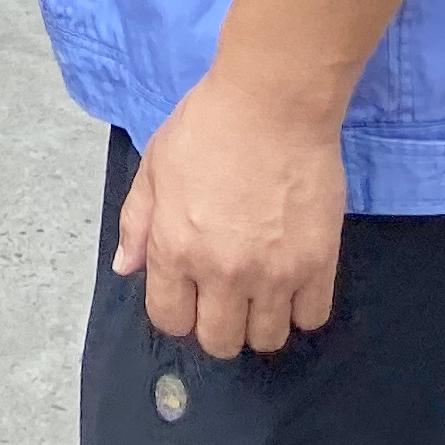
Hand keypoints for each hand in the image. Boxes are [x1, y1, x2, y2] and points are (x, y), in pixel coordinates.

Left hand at [111, 75, 345, 357]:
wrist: (273, 103)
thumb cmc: (207, 126)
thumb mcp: (154, 166)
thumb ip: (137, 223)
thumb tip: (126, 268)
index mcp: (174, 248)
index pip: (170, 320)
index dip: (178, 311)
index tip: (190, 293)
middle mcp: (221, 272)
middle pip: (219, 341)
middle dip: (218, 325)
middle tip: (227, 295)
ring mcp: (273, 272)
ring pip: (267, 339)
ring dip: (261, 321)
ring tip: (262, 290)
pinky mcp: (318, 264)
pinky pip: (312, 318)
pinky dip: (301, 308)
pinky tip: (293, 281)